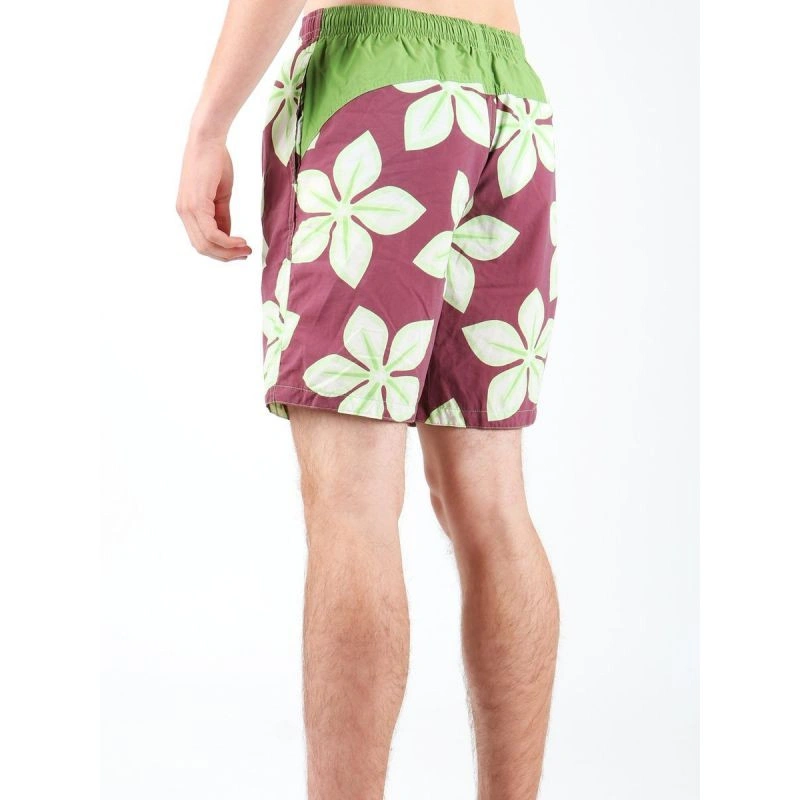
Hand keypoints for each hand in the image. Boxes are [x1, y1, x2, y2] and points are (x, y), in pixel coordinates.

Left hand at [176, 134, 251, 260]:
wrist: (208, 140)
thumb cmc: (215, 162)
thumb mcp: (220, 196)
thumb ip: (223, 217)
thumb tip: (229, 236)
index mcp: (188, 212)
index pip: (202, 242)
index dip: (221, 252)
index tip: (241, 252)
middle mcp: (184, 213)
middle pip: (203, 248)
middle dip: (226, 256)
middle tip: (246, 254)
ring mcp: (188, 210)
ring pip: (206, 244)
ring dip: (228, 251)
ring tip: (246, 250)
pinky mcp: (196, 205)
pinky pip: (211, 233)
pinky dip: (227, 242)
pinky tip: (240, 241)